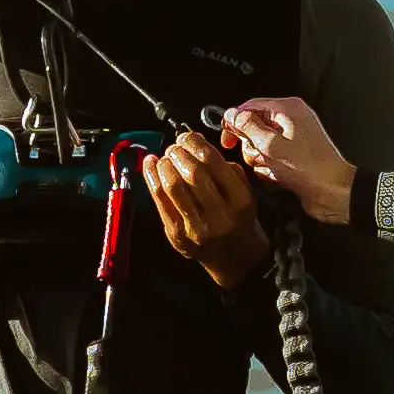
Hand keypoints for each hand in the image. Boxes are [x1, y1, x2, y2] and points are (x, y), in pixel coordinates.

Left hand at [140, 129, 268, 290]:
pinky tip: (150, 164)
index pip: (213, 163)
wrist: (234, 257)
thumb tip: (194, 140)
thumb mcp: (243, 192)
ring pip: (173, 186)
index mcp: (240, 201)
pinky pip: (159, 201)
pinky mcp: (177, 236)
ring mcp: (196, 229)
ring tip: (165, 156)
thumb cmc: (237, 217)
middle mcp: (220, 216)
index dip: (195, 143)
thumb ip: (224, 167)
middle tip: (174, 147)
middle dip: (178, 152)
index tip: (187, 136)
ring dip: (164, 164)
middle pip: (192, 172)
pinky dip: (151, 177)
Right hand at [219, 97, 353, 227]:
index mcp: (288, 109)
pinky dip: (270, 171)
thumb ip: (248, 127)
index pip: (250, 106)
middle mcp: (291, 121)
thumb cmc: (308, 167)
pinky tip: (278, 178)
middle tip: (259, 156)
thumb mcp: (271, 145)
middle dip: (251, 146)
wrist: (333, 192)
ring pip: (260, 147)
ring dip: (260, 161)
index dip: (235, 123)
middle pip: (254, 128)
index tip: (227, 140)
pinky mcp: (294, 158)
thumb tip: (231, 114)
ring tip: (272, 169)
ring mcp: (293, 140)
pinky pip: (271, 160)